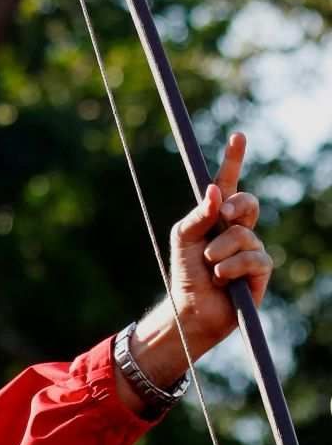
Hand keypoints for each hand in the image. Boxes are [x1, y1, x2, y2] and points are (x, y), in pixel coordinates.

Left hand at [166, 132, 269, 348]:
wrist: (191, 308)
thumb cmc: (185, 272)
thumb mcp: (183, 239)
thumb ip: (198, 215)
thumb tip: (215, 190)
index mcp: (216, 217)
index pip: (229, 184)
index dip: (233, 160)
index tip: (237, 136)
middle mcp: (237, 228)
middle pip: (247, 203)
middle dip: (234, 208)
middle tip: (222, 217)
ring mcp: (251, 248)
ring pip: (244, 235)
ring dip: (221, 251)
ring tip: (210, 268)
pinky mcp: (261, 270)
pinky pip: (253, 258)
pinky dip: (231, 267)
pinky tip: (220, 279)